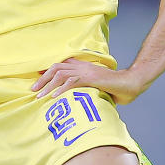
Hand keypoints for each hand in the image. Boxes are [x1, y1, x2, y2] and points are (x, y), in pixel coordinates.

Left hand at [31, 58, 148, 104]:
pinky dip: (61, 89)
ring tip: (39, 96)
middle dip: (43, 78)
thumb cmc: (117, 88)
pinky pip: (71, 82)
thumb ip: (87, 89)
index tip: (37, 79)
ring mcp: (86, 71)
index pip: (61, 64)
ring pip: (60, 74)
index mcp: (83, 66)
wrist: (131, 83)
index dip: (47, 70)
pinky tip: (54, 97)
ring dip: (48, 85)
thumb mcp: (98, 87)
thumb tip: (80, 100)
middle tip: (33, 90)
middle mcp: (83, 66)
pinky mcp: (90, 79)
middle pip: (56, 68)